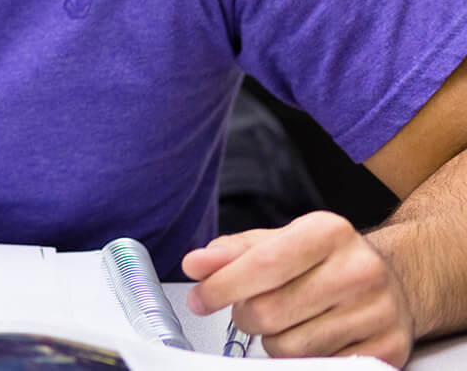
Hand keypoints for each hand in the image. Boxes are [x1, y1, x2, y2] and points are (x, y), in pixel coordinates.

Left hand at [184, 211, 413, 364]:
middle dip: (245, 316)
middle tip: (249, 310)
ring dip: (272, 340)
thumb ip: (231, 252)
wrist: (394, 281)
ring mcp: (377, 312)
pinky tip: (311, 336)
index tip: (198, 299)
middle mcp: (359, 270)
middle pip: (270, 312)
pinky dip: (302, 358)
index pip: (262, 265)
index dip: (221, 287)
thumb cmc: (325, 260)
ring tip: (286, 322)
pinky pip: (318, 367)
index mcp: (329, 232)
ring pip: (289, 347)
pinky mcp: (387, 349)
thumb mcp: (279, 241)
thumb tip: (195, 265)